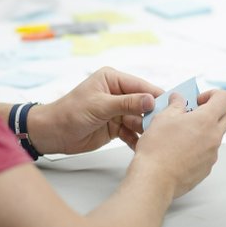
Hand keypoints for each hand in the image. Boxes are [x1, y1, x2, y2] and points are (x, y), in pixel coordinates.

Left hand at [28, 67, 163, 153]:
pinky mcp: (116, 127)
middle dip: (153, 115)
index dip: (156, 96)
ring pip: (139, 120)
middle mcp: (118, 93)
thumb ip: (127, 103)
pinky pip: (132, 132)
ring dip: (146, 130)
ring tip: (155, 139)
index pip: (141, 86)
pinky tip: (143, 147)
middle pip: (143, 104)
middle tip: (166, 126)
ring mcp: (117, 111)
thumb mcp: (100, 105)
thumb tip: (151, 100)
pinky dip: (137, 140)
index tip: (173, 106)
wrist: (52, 134)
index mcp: (113, 79)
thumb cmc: (69, 113)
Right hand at [131, 89, 225, 198]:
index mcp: (206, 120)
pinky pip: (208, 153)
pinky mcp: (206, 169)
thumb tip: (178, 99)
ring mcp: (212, 155)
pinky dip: (198, 148)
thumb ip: (175, 105)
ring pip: (216, 136)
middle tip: (193, 115)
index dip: (213, 95)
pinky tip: (179, 152)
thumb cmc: (157, 148)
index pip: (225, 99)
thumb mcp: (162, 118)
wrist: (155, 179)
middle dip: (213, 112)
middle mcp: (214, 137)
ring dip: (204, 131)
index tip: (198, 101)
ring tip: (181, 135)